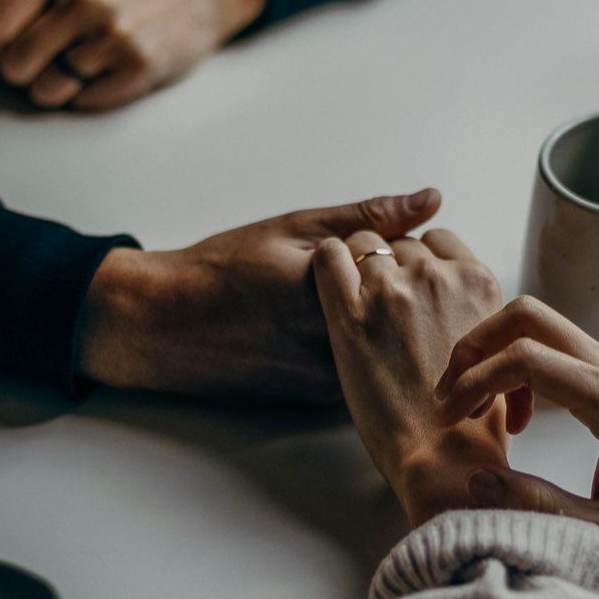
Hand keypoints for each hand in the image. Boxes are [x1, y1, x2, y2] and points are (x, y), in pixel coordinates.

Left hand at [0, 0, 265, 111]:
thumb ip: (19, 1)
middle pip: (15, 66)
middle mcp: (83, 0)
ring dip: (60, 87)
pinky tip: (111, 71)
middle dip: (28, 70)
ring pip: (47, 91)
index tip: (12, 45)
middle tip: (53, 58)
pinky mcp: (139, 68)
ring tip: (86, 65)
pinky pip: (85, 103)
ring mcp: (112, 36)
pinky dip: (92, 94)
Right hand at [78, 189, 441, 402]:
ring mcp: (334, 378)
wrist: (167, 327)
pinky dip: (366, 350)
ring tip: (325, 305)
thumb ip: (369, 217)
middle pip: (408, 314)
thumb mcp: (296, 228)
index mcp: (336, 293)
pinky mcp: (325, 399)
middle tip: (354, 275)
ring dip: (386, 324)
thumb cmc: (224, 271)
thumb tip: (431, 199)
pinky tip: (321, 331)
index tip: (373, 246)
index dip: (401, 253)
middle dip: (400, 291)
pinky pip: (369, 369)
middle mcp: (339, 344)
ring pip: (391, 346)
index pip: (411, 270)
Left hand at [313, 227, 507, 526]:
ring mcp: (392, 290)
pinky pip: (328, 255)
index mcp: (477, 282)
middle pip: (401, 242)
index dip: (420, 260)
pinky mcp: (350, 313)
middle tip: (381, 305)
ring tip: (355, 303)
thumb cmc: (471, 419)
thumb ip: (476, 313)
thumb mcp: (495, 349)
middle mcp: (437, 276)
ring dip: (357, 265)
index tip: (410, 285)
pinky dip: (327, 263)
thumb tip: (459, 305)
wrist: (442, 456)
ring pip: (364, 242)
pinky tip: (329, 288)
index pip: (439, 240)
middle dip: (389, 266)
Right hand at [434, 297, 598, 576]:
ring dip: (495, 356)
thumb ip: (540, 508)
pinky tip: (517, 420)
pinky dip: (519, 369)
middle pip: (528, 315)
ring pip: (539, 325)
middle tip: (451, 401)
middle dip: (475, 347)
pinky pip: (554, 349)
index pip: (526, 358)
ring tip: (476, 413)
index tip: (450, 420)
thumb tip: (476, 482)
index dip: (474, 381)